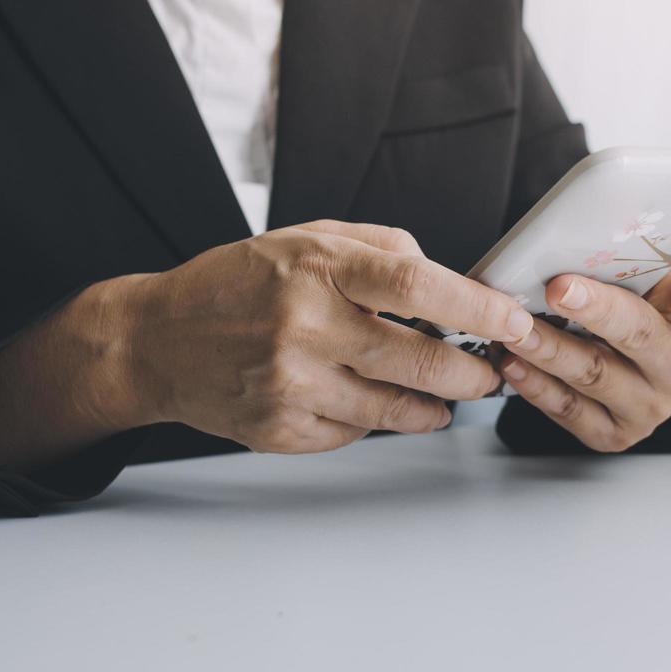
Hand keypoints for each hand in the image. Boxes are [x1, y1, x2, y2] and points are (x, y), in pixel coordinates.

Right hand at [108, 220, 533, 452]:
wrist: (157, 341)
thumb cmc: (237, 284)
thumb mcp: (303, 239)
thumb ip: (379, 249)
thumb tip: (447, 280)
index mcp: (316, 268)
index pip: (417, 286)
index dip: (476, 307)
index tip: (513, 320)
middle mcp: (303, 326)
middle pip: (419, 359)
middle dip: (472, 371)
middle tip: (489, 371)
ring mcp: (291, 384)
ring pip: (396, 409)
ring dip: (435, 404)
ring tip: (444, 393)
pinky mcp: (281, 429)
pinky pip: (356, 432)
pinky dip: (377, 419)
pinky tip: (371, 400)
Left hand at [496, 221, 670, 451]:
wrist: (619, 373)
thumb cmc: (625, 312)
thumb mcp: (639, 283)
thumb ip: (630, 257)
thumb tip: (591, 213)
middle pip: (640, 332)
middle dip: (597, 309)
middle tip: (560, 287)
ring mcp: (650, 403)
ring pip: (595, 373)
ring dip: (549, 348)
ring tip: (516, 328)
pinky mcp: (615, 433)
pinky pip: (570, 410)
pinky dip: (536, 386)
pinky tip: (512, 362)